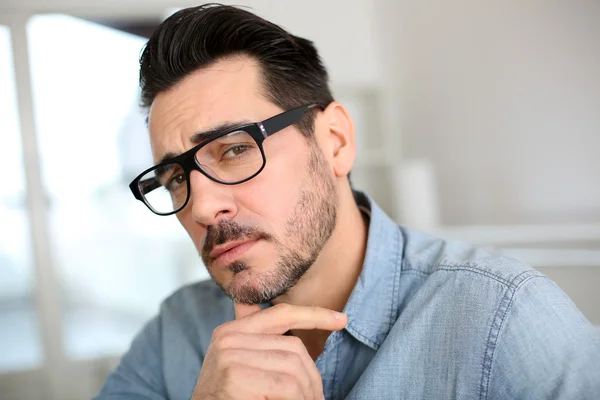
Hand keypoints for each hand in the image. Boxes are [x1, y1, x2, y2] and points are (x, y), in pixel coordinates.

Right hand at [191, 302, 347, 399]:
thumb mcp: (238, 366)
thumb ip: (254, 340)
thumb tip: (264, 317)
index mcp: (230, 332)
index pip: (281, 314)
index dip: (314, 315)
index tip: (342, 320)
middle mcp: (227, 338)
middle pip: (293, 347)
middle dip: (312, 376)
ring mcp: (229, 355)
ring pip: (294, 367)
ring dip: (308, 394)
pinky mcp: (235, 376)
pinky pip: (286, 387)